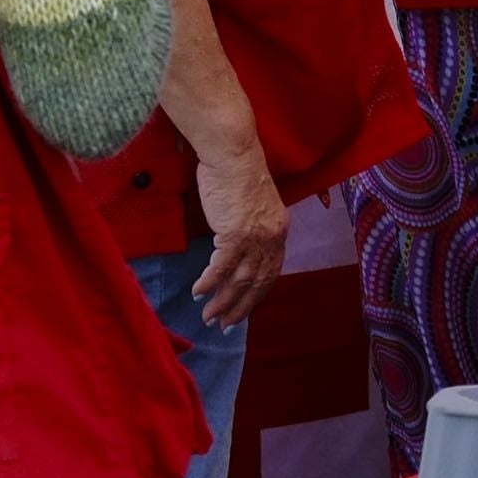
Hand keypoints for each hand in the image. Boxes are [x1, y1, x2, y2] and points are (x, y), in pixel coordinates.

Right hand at [192, 140, 290, 327]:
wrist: (232, 153)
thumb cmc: (237, 173)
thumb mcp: (254, 205)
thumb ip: (251, 228)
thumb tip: (237, 247)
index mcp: (279, 230)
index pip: (270, 272)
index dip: (256, 295)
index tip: (243, 311)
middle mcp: (272, 237)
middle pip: (257, 282)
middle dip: (240, 307)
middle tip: (224, 324)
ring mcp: (254, 237)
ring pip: (240, 279)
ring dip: (223, 301)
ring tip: (208, 316)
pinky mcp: (234, 233)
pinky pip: (221, 266)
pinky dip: (209, 282)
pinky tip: (198, 292)